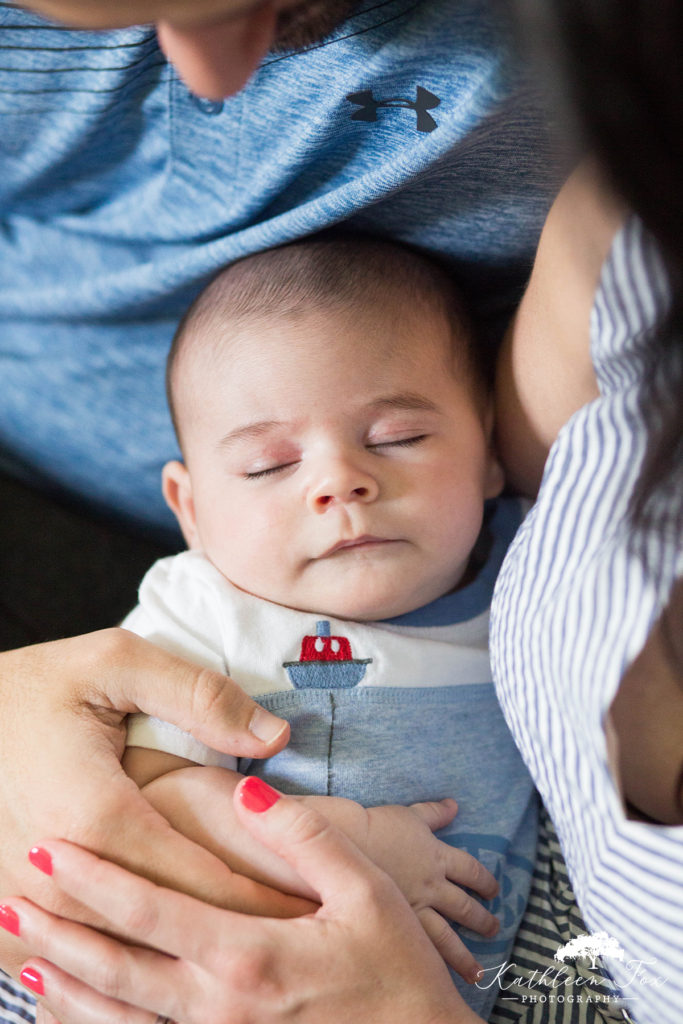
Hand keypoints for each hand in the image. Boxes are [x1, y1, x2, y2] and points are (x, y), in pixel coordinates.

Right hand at [0, 629, 300, 979]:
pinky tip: (167, 968)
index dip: (265, 900)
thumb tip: (276, 735)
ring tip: (247, 962)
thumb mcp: (118, 662)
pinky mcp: (7, 917)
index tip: (314, 912)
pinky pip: (74, 965)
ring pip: (122, 958)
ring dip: (183, 960)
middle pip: (169, 930)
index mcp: (96, 814)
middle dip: (237, 937)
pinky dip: (123, 971)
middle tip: (299, 942)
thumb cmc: (38, 687)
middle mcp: (58, 876)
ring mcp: (24, 906)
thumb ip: (200, 696)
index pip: (203, 881)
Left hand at [3, 779, 483, 1023]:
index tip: (52, 848)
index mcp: (247, 954)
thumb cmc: (397, 972)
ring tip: (22, 958)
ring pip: (119, 1014)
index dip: (95, 880)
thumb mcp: (365, 891)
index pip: (150, 911)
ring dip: (67, 985)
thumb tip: (250, 790)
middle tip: (11, 897)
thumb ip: (303, 837)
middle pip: (117, 965)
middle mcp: (217, 1002)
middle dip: (59, 932)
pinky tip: (74, 1012)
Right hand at [362, 801, 498, 977]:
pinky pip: (419, 950)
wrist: (344, 845)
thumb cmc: (375, 826)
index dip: (484, 880)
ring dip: (464, 956)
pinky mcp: (393, 926)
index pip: (470, 871)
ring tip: (477, 973)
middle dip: (481, 920)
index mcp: (437, 857)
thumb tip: (454, 804)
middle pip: (464, 907)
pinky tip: (438, 978)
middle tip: (494, 931)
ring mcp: (414, 910)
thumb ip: (434, 813)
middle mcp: (431, 887)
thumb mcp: (409, 814)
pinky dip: (433, 964)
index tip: (494, 891)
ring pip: (447, 938)